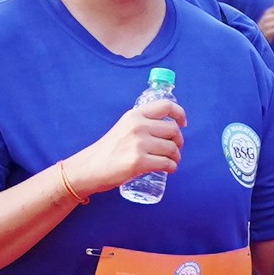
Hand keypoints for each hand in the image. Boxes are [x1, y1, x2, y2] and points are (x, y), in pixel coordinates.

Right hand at [62, 95, 186, 195]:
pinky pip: (167, 163)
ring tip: (172, 161)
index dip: (180, 113)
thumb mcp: (124, 127)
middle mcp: (138, 126)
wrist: (90, 168)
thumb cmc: (109, 150)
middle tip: (175, 149)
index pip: (166, 105)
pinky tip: (169, 169)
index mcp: (135, 115)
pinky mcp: (139, 161)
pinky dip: (172, 167)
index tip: (183, 123)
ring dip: (176, 156)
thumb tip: (168, 127)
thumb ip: (143, 124)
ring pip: (172, 148)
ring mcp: (139, 144)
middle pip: (173, 129)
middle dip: (179, 141)